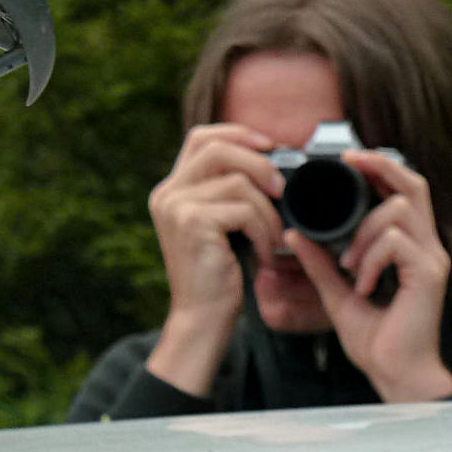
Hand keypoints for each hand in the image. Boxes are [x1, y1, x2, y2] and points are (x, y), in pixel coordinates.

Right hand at [145, 124, 286, 394]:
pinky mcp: (192, 223)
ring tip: (275, 240)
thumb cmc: (218, 275)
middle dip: (261, 164)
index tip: (271, 145)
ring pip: (239, 183)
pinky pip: (244, 210)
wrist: (202, 318)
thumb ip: (229, 191)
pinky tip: (266, 254)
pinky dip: (265, 231)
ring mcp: (176, 206)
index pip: (201, 137)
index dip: (238, 133)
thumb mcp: (221, 225)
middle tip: (284, 191)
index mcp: (171, 189)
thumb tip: (271, 158)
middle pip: (219, 149)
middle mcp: (167, 193)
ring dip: (269, 212)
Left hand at [281, 150, 451, 401]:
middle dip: (381, 166)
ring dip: (365, 232)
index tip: (349, 160)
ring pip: (399, 210)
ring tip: (348, 266)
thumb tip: (295, 235)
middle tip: (350, 162)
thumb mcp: (338, 295)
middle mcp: (427, 248)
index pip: (406, 191)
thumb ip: (321, 264)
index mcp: (410, 248)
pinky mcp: (429, 275)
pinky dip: (370, 258)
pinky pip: (395, 243)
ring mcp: (431, 259)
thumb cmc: (376, 341)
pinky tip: (361, 285)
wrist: (396, 376)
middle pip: (415, 185)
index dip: (381, 167)